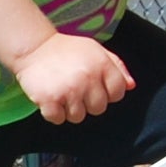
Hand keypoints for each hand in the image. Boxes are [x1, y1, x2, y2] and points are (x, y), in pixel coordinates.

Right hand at [13, 32, 134, 124]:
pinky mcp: (49, 100)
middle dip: (88, 102)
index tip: (95, 87)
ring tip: (62, 92)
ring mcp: (68, 91)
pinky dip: (54, 113)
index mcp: (102, 65)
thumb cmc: (67, 50)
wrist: (34, 47)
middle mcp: (88, 78)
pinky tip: (51, 98)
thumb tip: (131, 86)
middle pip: (99, 109)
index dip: (108, 93)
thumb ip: (117, 67)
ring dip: (70, 109)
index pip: (118, 93)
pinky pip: (58, 119)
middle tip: (76, 89)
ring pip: (78, 117)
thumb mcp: (96, 50)